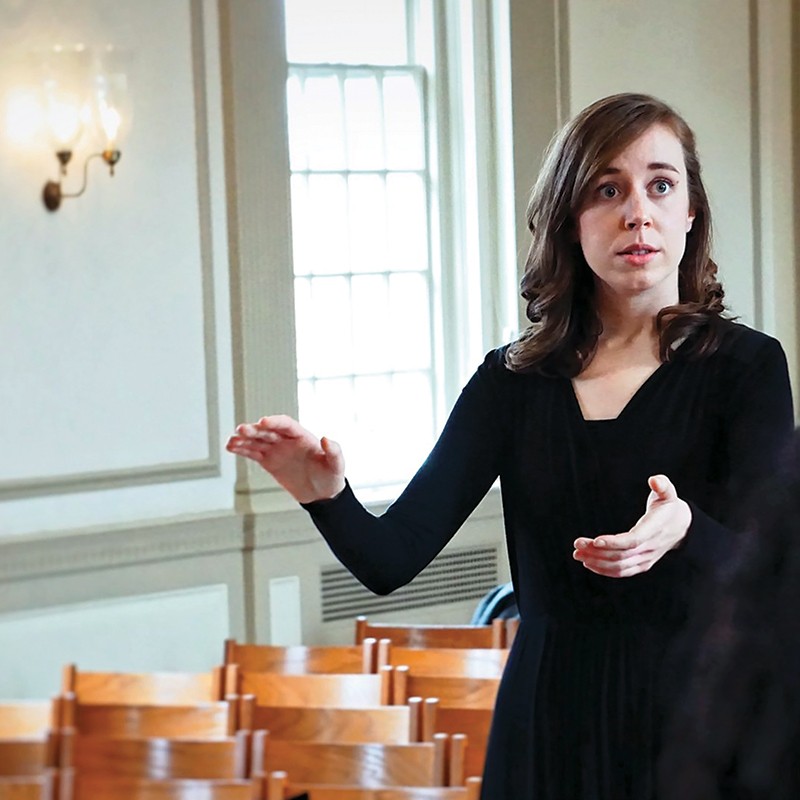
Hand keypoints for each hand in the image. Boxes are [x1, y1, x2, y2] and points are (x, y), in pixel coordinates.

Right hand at [225, 414, 345, 503]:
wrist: (322, 494)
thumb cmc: (331, 477)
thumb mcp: (337, 465)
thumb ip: (334, 451)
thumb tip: (326, 438)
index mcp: (303, 436)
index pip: (286, 425)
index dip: (275, 422)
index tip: (263, 422)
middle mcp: (287, 440)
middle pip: (268, 431)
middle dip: (255, 430)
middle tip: (242, 430)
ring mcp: (277, 450)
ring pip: (257, 441)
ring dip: (244, 439)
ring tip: (232, 440)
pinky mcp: (269, 462)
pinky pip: (253, 453)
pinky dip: (242, 450)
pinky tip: (231, 447)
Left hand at [572, 474, 691, 577]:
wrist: (682, 527)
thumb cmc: (669, 506)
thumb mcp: (668, 493)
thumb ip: (662, 485)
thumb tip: (654, 480)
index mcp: (655, 529)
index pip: (634, 540)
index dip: (615, 543)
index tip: (595, 540)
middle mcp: (650, 547)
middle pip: (622, 555)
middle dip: (597, 552)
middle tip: (577, 544)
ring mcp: (646, 558)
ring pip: (620, 566)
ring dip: (597, 562)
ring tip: (577, 554)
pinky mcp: (642, 564)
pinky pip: (623, 572)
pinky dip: (605, 570)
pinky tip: (589, 563)